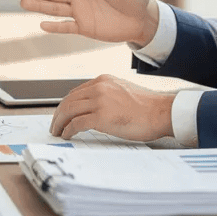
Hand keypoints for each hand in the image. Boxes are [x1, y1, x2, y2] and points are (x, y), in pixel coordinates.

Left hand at [49, 75, 174, 141]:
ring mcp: (99, 102)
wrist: (162, 112)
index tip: (62, 114)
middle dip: (58, 114)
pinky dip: (68, 130)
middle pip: (68, 101)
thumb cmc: (148, 106)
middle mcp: (98, 88)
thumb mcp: (123, 91)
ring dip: (59, 123)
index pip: (76, 92)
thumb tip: (95, 109)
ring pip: (68, 111)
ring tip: (57, 131)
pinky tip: (66, 135)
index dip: (66, 105)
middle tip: (54, 125)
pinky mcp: (101, 117)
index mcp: (103, 81)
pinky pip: (76, 124)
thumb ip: (107, 96)